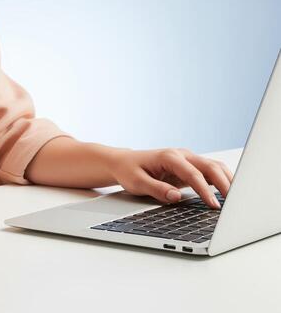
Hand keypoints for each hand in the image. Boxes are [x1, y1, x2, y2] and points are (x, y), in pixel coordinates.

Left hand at [110, 148, 232, 208]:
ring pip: (214, 167)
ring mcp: (187, 160)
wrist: (124, 162)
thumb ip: (156, 189)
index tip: (213, 205)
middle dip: (224, 184)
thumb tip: (175, 197)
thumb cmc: (128, 170)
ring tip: (237, 199)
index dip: (205, 190)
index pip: (193, 173)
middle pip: (210, 167)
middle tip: (234, 203)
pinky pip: (210, 172)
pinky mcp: (189, 167)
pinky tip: (229, 193)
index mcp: (169, 157)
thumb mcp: (136, 182)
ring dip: (227, 181)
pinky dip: (221, 181)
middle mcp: (181, 155)